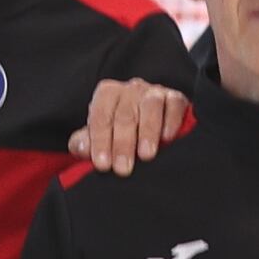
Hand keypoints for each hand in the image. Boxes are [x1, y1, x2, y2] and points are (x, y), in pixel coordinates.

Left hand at [73, 77, 195, 172]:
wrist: (149, 124)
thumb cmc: (118, 133)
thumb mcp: (98, 137)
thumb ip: (84, 143)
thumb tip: (82, 148)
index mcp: (107, 94)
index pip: (101, 116)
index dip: (100, 141)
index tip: (103, 164)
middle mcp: (130, 90)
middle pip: (125, 114)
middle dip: (123, 144)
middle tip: (123, 168)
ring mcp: (154, 92)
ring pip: (150, 107)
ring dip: (148, 132)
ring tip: (146, 155)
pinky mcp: (176, 98)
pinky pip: (174, 105)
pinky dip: (171, 120)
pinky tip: (168, 138)